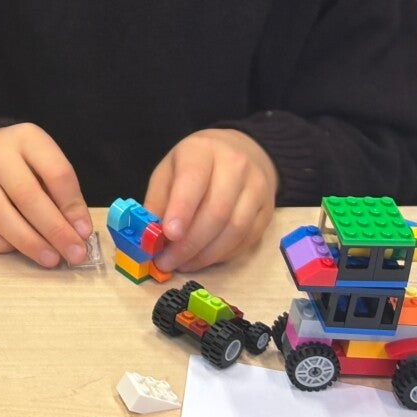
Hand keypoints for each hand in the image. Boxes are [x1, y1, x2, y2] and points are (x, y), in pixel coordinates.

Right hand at [0, 124, 91, 268]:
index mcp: (26, 137)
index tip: (85, 233)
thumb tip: (77, 234)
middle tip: (73, 255)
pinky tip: (16, 250)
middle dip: (54, 230)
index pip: (55, 173)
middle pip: (26, 195)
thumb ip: (64, 196)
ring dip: (28, 242)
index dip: (73, 207)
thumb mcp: (48, 166)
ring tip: (50, 259)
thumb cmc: (26, 164)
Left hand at [144, 128, 277, 271]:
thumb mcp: (169, 170)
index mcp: (202, 151)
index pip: (194, 180)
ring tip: (183, 264)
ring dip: (206, 255)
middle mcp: (235, 166)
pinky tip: (204, 259)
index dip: (181, 210)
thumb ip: (157, 200)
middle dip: (189, 244)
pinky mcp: (268, 210)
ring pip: (235, 230)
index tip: (168, 235)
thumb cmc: (196, 164)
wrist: (242, 152)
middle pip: (216, 212)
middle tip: (167, 262)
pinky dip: (223, 255)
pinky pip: (247, 240)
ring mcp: (257, 188)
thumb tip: (148, 235)